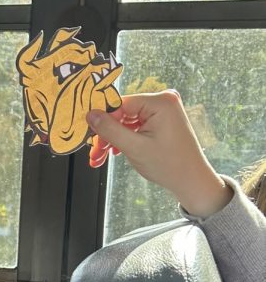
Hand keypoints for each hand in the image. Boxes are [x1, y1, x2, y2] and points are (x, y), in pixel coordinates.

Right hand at [87, 90, 232, 217]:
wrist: (191, 180)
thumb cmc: (169, 165)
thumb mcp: (134, 147)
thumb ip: (110, 129)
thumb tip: (90, 114)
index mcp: (160, 102)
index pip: (121, 104)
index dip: (103, 120)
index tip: (90, 135)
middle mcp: (163, 101)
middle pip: (123, 113)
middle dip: (107, 134)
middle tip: (94, 152)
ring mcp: (163, 111)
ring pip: (127, 121)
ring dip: (113, 139)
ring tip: (100, 157)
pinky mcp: (161, 121)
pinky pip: (136, 125)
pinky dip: (125, 139)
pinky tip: (114, 152)